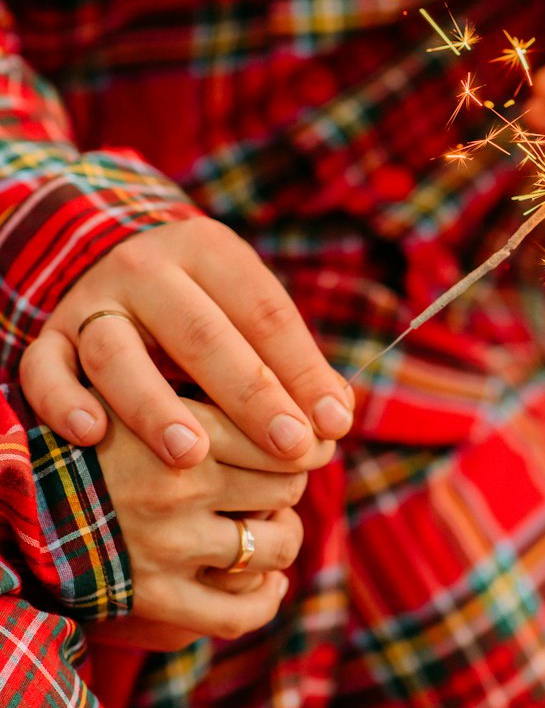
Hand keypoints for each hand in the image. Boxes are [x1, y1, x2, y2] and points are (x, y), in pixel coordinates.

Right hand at [20, 219, 353, 467]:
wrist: (114, 274)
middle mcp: (145, 268)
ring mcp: (91, 303)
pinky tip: (93, 435)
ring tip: (193, 456)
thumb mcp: (249, 316)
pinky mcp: (50, 338)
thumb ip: (292, 363)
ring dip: (154, 405)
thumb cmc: (206, 311)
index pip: (263, 310)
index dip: (303, 369)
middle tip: (292, 447)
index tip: (335, 425)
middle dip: (250, 395)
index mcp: (208, 250)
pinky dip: (64, 402)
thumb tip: (336, 419)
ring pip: (117, 352)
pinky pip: (45, 369)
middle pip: (200, 332)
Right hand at [89, 398, 332, 649]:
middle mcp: (174, 484)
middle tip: (275, 478)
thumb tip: (312, 402)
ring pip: (275, 544)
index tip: (304, 439)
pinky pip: (239, 612)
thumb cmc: (93, 434)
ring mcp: (165, 545)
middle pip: (286, 483)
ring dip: (280, 535)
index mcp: (176, 422)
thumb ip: (210, 385)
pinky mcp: (153, 598)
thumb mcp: (141, 388)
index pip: (282, 432)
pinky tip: (264, 580)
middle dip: (289, 480)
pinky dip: (264, 597)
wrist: (18, 498)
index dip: (303, 438)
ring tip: (266, 524)